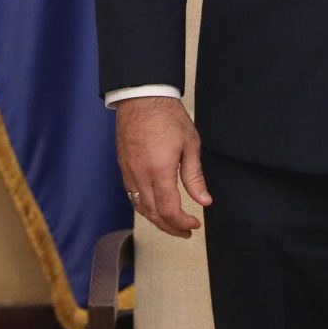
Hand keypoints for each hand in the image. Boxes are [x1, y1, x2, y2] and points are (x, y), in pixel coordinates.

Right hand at [115, 96, 210, 237]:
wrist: (141, 97)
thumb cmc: (167, 116)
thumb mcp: (190, 144)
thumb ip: (195, 176)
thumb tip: (204, 201)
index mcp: (160, 170)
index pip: (169, 210)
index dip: (183, 223)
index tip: (195, 224)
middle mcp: (141, 175)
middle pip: (153, 214)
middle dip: (171, 228)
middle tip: (186, 231)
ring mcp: (129, 172)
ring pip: (140, 208)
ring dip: (156, 220)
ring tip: (172, 224)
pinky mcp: (123, 167)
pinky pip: (132, 195)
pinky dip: (144, 207)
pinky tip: (155, 207)